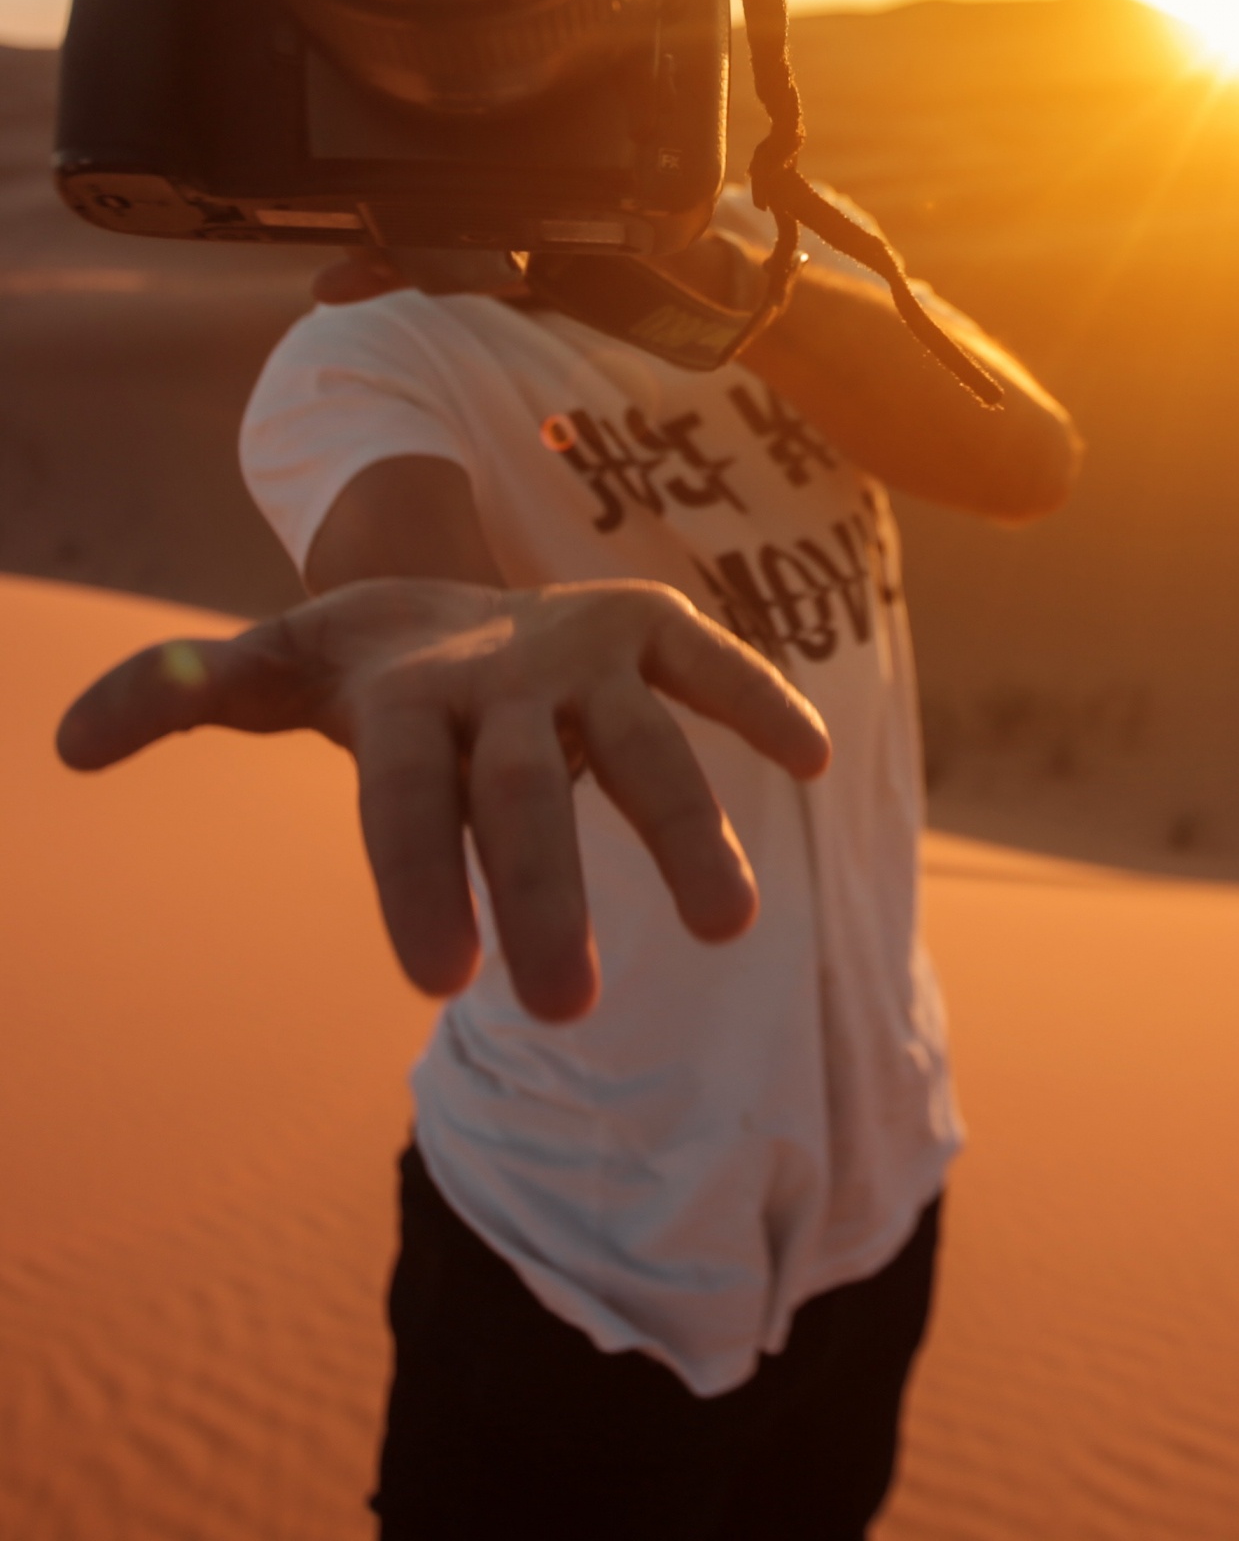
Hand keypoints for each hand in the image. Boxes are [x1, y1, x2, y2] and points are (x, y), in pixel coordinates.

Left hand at [57, 578, 828, 1022]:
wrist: (450, 580)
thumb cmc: (362, 668)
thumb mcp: (273, 670)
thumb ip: (182, 695)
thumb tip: (58, 741)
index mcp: (403, 696)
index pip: (401, 794)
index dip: (417, 876)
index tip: (439, 984)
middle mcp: (500, 674)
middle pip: (523, 792)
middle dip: (544, 891)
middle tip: (560, 1009)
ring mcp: (584, 651)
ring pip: (642, 741)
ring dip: (686, 825)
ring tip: (730, 927)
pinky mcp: (652, 631)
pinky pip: (713, 665)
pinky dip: (761, 701)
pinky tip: (813, 759)